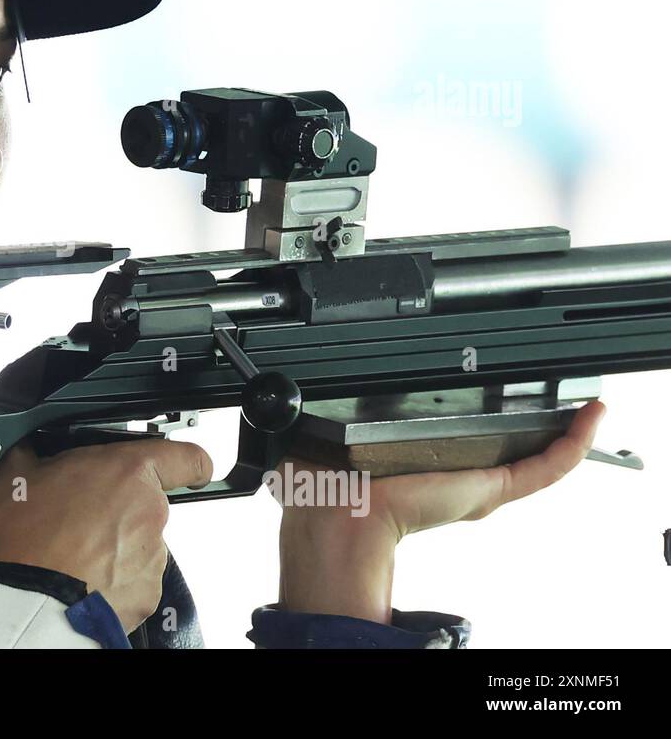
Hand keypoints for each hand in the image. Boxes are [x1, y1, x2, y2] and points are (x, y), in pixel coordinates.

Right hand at [0, 438, 212, 631]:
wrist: (25, 602)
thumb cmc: (23, 538)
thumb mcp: (11, 474)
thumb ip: (33, 453)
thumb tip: (25, 449)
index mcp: (128, 472)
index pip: (188, 459)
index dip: (188, 464)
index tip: (183, 469)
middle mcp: (150, 512)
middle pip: (148, 504)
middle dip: (119, 509)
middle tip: (78, 518)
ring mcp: (152, 557)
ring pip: (140, 544)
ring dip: (114, 546)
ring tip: (73, 554)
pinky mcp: (147, 595)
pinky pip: (134, 580)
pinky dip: (113, 580)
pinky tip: (80, 579)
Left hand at [272, 400, 604, 622]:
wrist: (339, 516)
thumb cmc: (327, 487)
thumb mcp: (336, 438)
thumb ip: (340, 422)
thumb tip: (318, 399)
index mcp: (419, 467)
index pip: (462, 445)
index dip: (486, 422)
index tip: (506, 394)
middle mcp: (454, 480)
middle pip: (505, 451)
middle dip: (535, 428)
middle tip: (561, 402)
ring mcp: (478, 488)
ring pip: (536, 460)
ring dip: (565, 434)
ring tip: (587, 410)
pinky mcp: (491, 491)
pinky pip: (544, 468)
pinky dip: (573, 444)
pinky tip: (591, 418)